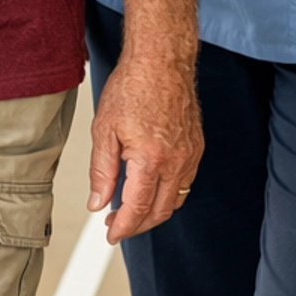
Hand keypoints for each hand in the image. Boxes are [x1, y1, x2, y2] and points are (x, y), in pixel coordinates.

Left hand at [89, 48, 202, 242]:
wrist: (162, 60)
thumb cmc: (132, 87)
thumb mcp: (104, 130)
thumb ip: (101, 171)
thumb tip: (98, 202)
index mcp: (150, 158)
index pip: (137, 208)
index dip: (123, 227)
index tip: (111, 235)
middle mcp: (176, 161)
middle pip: (160, 211)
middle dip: (137, 225)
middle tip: (116, 225)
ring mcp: (190, 155)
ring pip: (175, 200)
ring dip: (154, 212)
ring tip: (130, 211)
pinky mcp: (197, 147)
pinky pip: (185, 183)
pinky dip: (168, 194)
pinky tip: (150, 189)